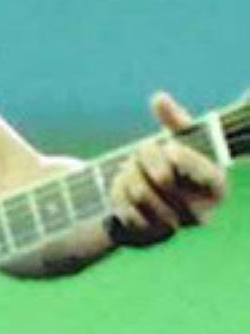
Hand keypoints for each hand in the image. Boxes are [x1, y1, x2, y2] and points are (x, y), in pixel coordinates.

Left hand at [107, 91, 227, 246]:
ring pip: (140, 192)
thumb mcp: (178, 141)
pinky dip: (117, 193)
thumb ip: (173, 120)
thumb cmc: (171, 165)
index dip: (183, 157)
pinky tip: (121, 187)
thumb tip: (160, 98)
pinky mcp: (149, 235)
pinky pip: (125, 209)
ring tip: (130, 169)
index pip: (205, 171)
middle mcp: (201, 212)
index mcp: (216, 186)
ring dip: (128, 173)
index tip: (168, 147)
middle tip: (138, 153)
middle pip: (163, 177)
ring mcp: (175, 226)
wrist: (150, 199)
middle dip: (144, 158)